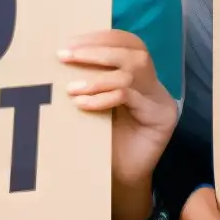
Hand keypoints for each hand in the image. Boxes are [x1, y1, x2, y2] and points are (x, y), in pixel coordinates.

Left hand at [60, 29, 176, 205]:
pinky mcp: (161, 117)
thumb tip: (58, 63)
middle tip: (65, 55)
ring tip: (71, 87)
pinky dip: (103, 97)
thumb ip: (89, 85)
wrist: (123, 181)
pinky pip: (130, 96)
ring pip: (134, 70)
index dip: (101, 38)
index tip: (70, 42)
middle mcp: (155, 84)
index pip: (129, 43)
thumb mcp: (96, 107)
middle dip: (98, 50)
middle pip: (135, 51)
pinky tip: (82, 104)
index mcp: (140, 77)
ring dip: (98, 76)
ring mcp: (161, 99)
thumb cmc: (104, 144)